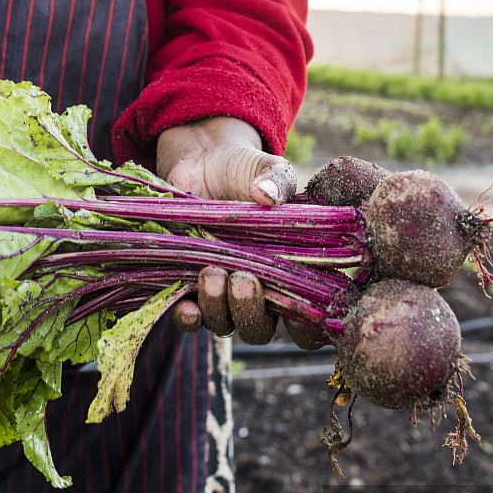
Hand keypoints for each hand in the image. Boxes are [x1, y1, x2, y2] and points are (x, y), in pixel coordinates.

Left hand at [157, 117, 295, 344]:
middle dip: (252, 312)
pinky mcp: (187, 287)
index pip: (306, 319)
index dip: (306, 327)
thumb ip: (277, 180)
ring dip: (218, 308)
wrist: (199, 163)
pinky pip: (190, 319)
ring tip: (212, 273)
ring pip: (224, 325)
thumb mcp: (266, 170)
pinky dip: (189, 317)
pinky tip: (187, 304)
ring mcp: (221, 293)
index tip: (298, 311)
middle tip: (243, 278)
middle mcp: (256, 291)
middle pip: (260, 329)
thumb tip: (268, 195)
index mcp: (288, 272)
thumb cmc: (243, 171)